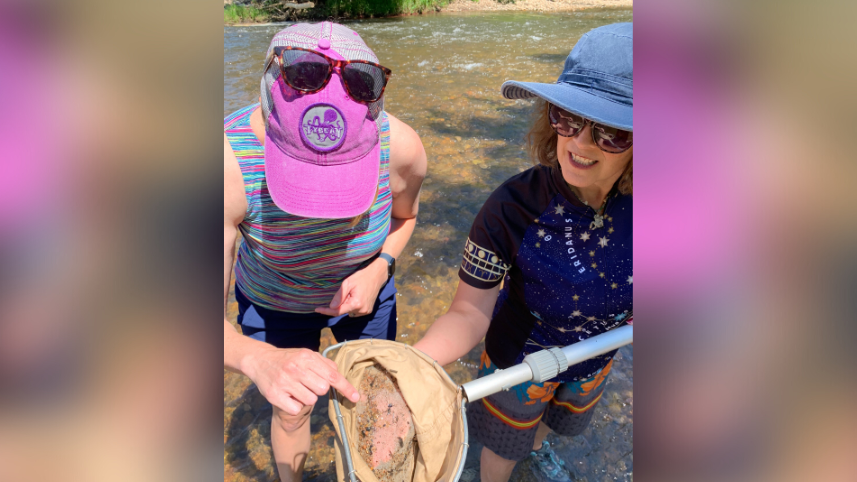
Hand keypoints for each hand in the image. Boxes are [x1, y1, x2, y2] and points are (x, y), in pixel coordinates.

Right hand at [244, 347, 359, 415]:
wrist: (260, 361)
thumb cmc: (289, 359)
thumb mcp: (306, 355)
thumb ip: (324, 364)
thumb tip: (338, 375)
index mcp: (306, 357)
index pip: (332, 375)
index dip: (345, 387)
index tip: (356, 397)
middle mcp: (295, 369)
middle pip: (322, 389)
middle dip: (318, 389)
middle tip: (307, 383)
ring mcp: (284, 382)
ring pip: (310, 400)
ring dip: (306, 397)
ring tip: (296, 388)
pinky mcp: (274, 395)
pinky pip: (296, 408)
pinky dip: (295, 406)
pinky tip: (288, 396)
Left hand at [315, 258, 387, 316]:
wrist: (377, 275)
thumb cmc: (361, 277)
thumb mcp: (348, 283)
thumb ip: (339, 296)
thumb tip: (331, 307)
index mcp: (356, 304)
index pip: (337, 311)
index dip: (326, 311)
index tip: (317, 309)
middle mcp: (362, 310)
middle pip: (343, 311)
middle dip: (340, 304)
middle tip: (346, 292)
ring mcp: (366, 311)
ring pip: (349, 312)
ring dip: (347, 305)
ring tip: (353, 293)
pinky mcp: (368, 311)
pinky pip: (355, 311)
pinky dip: (352, 306)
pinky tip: (356, 297)